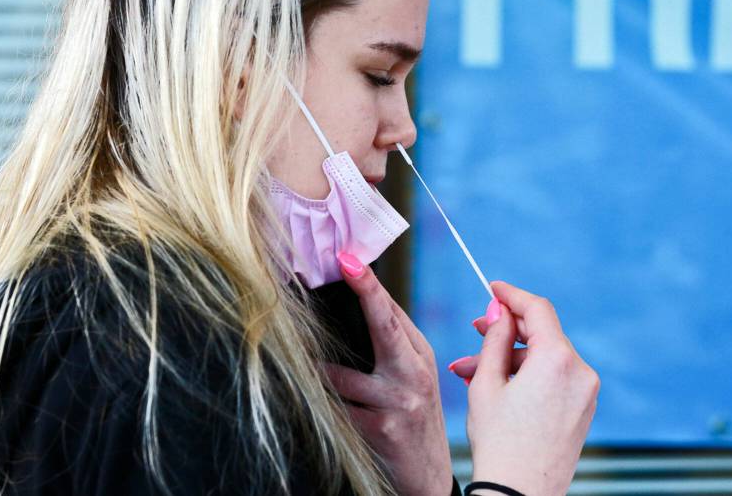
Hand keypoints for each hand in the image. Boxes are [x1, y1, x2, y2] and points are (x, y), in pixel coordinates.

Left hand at [322, 253, 452, 495]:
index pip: (392, 312)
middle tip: (345, 265)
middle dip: (366, 292)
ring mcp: (400, 401)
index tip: (350, 258)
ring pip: (342, 375)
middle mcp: (414, 373)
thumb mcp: (412, 380)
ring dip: (318, 371)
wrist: (428, 480)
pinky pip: (337, 410)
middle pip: (385, 326)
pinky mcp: (382, 429)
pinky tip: (312, 408)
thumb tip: (360, 304)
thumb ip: (391, 346)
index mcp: (418, 355)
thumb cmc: (411, 420)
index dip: (370, 284)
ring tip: (304, 368)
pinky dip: (321, 407)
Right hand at [461, 281, 599, 495]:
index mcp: (557, 359)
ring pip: (545, 358)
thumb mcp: (486, 382)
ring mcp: (587, 391)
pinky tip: (498, 385)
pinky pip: (555, 378)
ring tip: (472, 372)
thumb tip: (501, 310)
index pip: (537, 309)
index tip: (493, 288)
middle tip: (476, 330)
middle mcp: (580, 371)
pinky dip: (528, 376)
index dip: (512, 294)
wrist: (519, 495)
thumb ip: (495, 338)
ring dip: (511, 359)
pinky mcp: (584, 408)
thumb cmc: (499, 443)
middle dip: (505, 332)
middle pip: (541, 334)